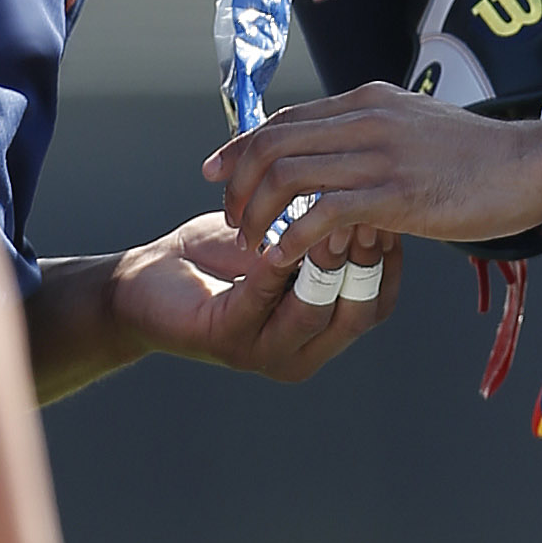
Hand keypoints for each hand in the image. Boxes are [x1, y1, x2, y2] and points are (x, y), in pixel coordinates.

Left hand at [109, 211, 397, 381]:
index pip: (377, 304)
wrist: (149, 280)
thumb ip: (323, 231)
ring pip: (313, 313)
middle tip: (370, 215)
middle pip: (357, 315)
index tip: (392, 214)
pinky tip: (281, 236)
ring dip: (326, 263)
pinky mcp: (226, 340)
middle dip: (367, 262)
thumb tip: (368, 190)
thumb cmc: (220, 260)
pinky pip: (260, 300)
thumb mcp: (285, 242)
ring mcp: (264, 353)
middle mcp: (301, 352)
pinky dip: (275, 266)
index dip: (389, 261)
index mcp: (322, 331)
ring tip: (334, 220)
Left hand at [202, 85, 541, 260]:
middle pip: (273, 142)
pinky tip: (285, 258)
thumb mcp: (415, 126)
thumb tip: (336, 155)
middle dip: (238, 182)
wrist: (531, 165)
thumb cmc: (477, 155)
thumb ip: (372, 134)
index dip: (242, 145)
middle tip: (232, 217)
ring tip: (254, 241)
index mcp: (367, 100)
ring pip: (287, 175)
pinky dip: (293, 237)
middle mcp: (366, 119)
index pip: (284, 117)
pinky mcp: (395, 195)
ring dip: (258, 213)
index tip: (218, 172)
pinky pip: (321, 213)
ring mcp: (380, 155)